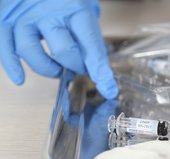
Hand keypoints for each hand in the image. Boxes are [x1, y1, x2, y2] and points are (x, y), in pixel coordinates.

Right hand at [0, 0, 117, 98]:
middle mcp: (49, 11)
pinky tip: (20, 79)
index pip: (90, 43)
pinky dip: (12, 66)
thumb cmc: (67, 0)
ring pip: (30, 50)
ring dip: (48, 69)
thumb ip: (89, 37)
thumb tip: (101, 72)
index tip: (108, 89)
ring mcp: (25, 16)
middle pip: (63, 49)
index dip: (99, 69)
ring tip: (58, 71)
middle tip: (81, 69)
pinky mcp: (6, 20)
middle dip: (76, 67)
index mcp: (75, 7)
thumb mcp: (84, 11)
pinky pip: (4, 46)